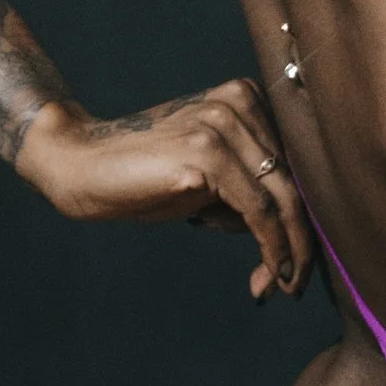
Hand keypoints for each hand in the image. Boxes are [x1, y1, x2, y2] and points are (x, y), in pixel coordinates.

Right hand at [15, 80, 314, 301]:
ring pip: (283, 200)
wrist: (82, 164)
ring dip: (288, 253)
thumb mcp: (209, 181)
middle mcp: (239, 102)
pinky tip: (270, 275)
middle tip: (295, 285)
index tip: (298, 262)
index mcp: (246, 98)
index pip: (294, 165)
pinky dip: (271, 248)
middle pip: (295, 182)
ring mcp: (223, 124)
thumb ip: (250, 192)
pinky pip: (259, 211)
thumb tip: (291, 244)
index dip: (303, 217)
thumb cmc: (145, 176)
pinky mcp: (206, 153)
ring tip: (277, 287)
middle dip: (299, 241)